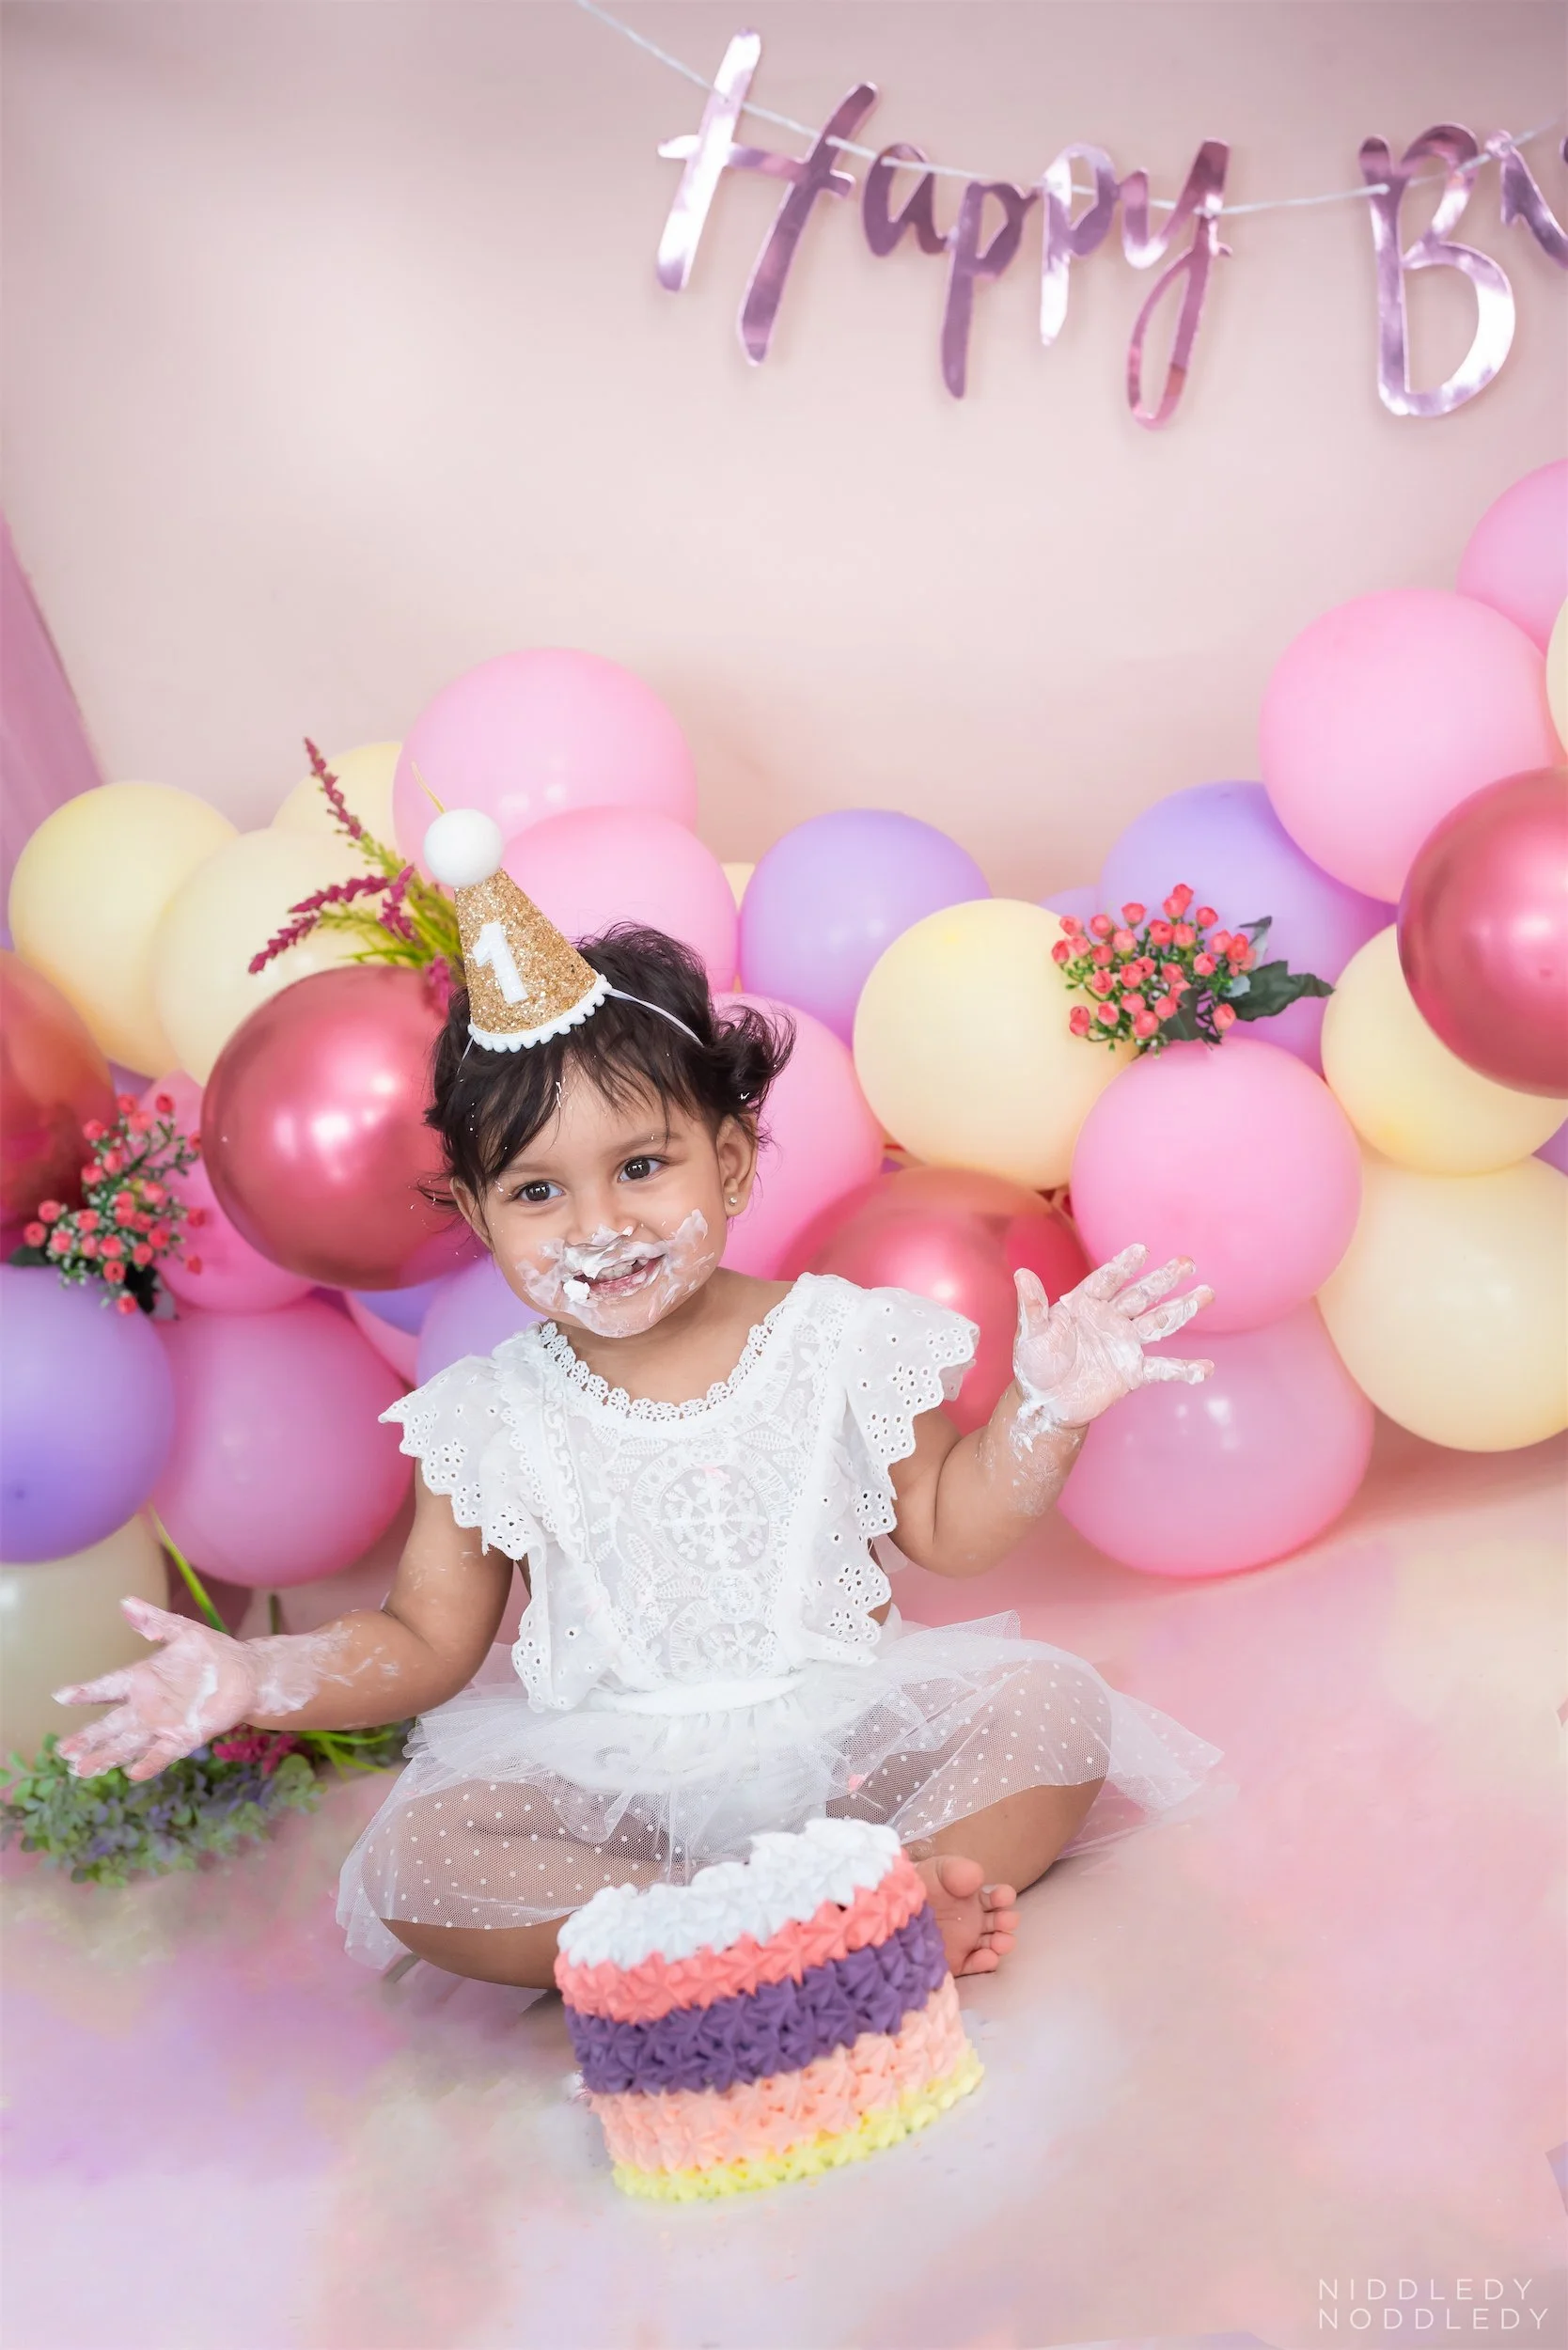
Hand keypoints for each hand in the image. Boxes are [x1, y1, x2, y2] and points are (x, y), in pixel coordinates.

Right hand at [53, 1598, 258, 1782]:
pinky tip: (133, 1773)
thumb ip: (154, 1621)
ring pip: (129, 1743)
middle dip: (88, 1736)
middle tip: (62, 1751)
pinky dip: (150, 1762)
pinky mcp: (186, 1736)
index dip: (86, 1692)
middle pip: (112, 1724)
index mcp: (144, 1678)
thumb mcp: (183, 1631)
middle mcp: (148, 1705)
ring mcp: (165, 1723)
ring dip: (107, 1755)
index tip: (61, 1696)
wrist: (247, 1673)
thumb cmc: (213, 1652)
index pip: (109, 1686)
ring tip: (82, 1769)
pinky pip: (164, 1752)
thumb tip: (126, 1602)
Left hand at [1012, 1242, 1213, 1429]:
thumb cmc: (1034, 1363)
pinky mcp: (1131, 1371)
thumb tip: (1021, 1273)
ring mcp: (1124, 1344)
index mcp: (1084, 1304)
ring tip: (1206, 1294)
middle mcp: (1109, 1319)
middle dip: (1164, 1279)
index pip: (1107, 1280)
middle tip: (1188, 1263)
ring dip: (1182, 1310)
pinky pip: (1161, 1368)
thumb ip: (1032, 1306)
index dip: (1124, 1266)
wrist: (1046, 1401)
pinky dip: (1183, 1370)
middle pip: (1141, 1295)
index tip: (1141, 1250)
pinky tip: (1205, 1369)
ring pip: (1158, 1323)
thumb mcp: (1030, 1334)